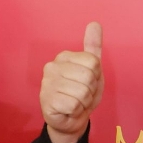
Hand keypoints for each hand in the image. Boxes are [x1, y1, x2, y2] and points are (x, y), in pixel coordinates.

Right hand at [40, 21, 103, 142]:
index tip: (88, 82)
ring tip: (76, 102)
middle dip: (91, 90)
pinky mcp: (46, 101)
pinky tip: (68, 110)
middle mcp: (52, 67)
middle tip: (82, 95)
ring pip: (83, 92)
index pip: (93, 62)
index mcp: (64, 57)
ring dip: (84, 102)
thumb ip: (93, 47)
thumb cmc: (82, 93)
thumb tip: (95, 23)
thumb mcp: (93, 70)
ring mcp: (47, 84)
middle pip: (89, 77)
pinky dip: (76, 110)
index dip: (96, 76)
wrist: (71, 119)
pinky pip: (74, 104)